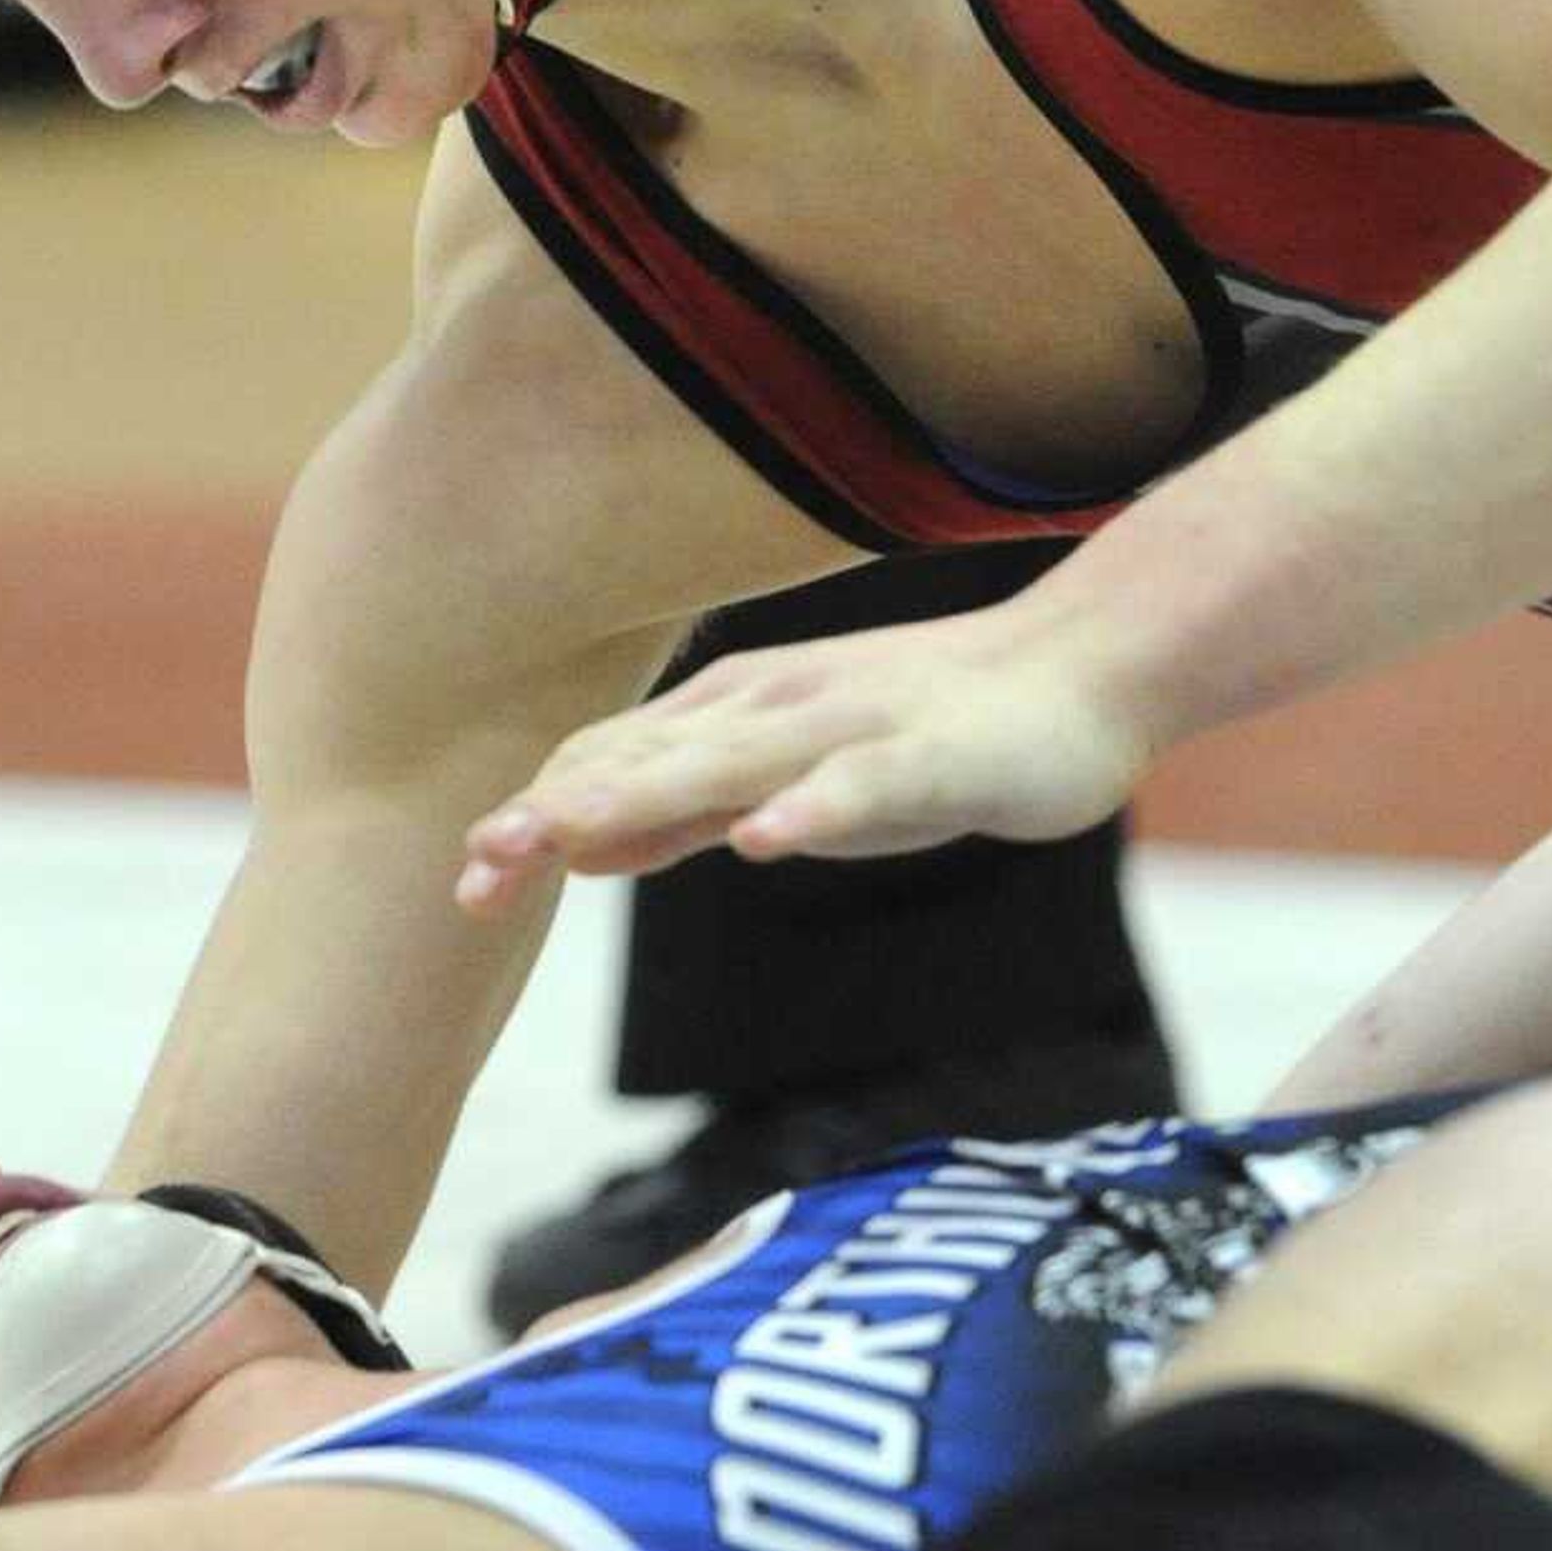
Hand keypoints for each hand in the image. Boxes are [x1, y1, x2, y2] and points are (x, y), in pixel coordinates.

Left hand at [454, 603, 1156, 908]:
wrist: (1087, 665)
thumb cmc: (936, 727)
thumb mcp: (791, 773)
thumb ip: (690, 807)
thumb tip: (577, 847)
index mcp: (738, 714)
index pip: (613, 763)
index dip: (537, 820)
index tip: (463, 885)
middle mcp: (778, 708)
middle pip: (651, 762)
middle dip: (558, 815)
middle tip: (474, 872)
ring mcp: (854, 727)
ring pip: (735, 763)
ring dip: (646, 798)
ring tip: (566, 835)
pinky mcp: (934, 754)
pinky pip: (864, 783)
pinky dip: (810, 811)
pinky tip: (764, 841)